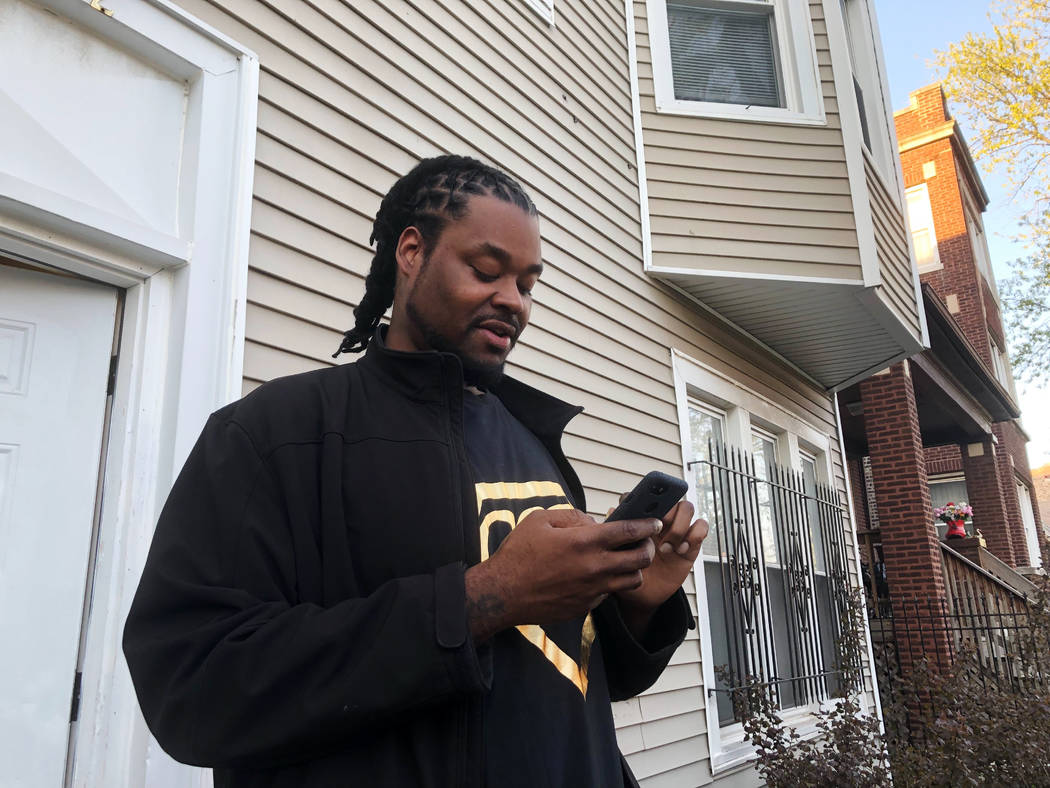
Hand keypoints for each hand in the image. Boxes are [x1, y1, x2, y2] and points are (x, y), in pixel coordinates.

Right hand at [464, 508, 661, 641]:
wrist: (503, 594)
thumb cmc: (518, 554)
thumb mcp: (540, 520)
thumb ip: (570, 516)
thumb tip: (591, 522)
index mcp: (585, 542)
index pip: (629, 531)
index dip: (647, 525)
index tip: (654, 522)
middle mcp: (595, 567)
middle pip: (641, 558)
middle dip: (649, 547)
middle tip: (644, 542)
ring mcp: (593, 590)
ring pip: (633, 581)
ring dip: (634, 569)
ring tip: (625, 560)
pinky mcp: (586, 606)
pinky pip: (609, 594)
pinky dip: (611, 584)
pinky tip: (598, 576)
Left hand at [613, 500, 707, 635]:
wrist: (641, 594)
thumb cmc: (626, 569)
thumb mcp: (615, 552)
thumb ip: (613, 533)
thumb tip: (612, 511)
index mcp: (642, 517)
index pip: (648, 495)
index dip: (646, 498)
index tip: (641, 512)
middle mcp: (660, 520)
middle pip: (671, 498)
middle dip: (665, 513)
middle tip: (656, 531)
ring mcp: (677, 530)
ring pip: (687, 508)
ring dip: (678, 526)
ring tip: (666, 546)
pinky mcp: (691, 543)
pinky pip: (701, 527)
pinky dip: (693, 535)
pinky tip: (680, 551)